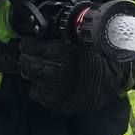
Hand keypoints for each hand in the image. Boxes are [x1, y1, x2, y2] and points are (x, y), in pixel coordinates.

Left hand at [19, 38, 134, 113]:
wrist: (109, 83)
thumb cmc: (96, 60)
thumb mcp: (76, 41)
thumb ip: (56, 38)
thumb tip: (39, 35)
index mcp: (58, 52)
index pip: (29, 46)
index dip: (29, 44)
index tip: (30, 44)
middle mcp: (52, 69)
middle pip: (25, 61)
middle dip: (27, 57)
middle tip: (32, 56)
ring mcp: (50, 86)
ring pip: (28, 75)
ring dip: (32, 71)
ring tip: (43, 69)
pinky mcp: (51, 100)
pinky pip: (34, 91)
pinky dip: (37, 87)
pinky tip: (47, 83)